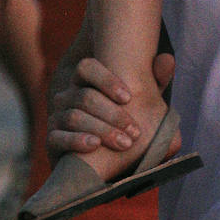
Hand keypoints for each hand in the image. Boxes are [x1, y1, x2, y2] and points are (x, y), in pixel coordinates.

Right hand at [47, 52, 175, 164]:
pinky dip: (76, 141)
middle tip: (135, 131)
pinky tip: (94, 146)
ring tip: (124, 143)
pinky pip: (57, 137)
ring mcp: (57, 117)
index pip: (86, 67)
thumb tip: (168, 59)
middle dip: (113, 114)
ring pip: (74, 117)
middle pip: (85, 96)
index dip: (106, 79)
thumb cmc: (126, 122)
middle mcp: (68, 95)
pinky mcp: (52, 140)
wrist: (108, 160)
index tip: (129, 97)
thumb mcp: (143, 102)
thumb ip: (154, 81)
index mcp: (86, 80)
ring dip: (102, 130)